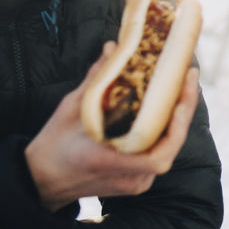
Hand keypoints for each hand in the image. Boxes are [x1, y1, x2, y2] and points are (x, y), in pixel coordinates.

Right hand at [24, 42, 199, 211]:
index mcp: (109, 163)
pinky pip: (158, 150)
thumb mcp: (70, 109)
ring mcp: (135, 182)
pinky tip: (170, 103)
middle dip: (184, 110)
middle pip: (171, 146)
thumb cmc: (52, 146)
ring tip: (183, 84)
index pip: (158, 157)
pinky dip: (166, 127)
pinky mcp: (136, 179)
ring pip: (167, 147)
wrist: (40, 180)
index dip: (176, 129)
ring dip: (178, 117)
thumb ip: (96, 80)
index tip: (180, 102)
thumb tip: (113, 47)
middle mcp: (129, 178)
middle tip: (188, 76)